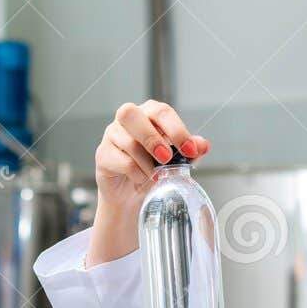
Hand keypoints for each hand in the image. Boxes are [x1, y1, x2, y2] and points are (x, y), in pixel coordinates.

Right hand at [88, 101, 211, 267]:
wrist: (132, 196)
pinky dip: (135, 173)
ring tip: (155, 175)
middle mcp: (127, 119)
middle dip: (152, 138)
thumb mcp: (176, 160)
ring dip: (146, 163)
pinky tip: (141, 178)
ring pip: (127, 141)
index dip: (176, 129)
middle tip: (166, 159)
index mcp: (148, 114)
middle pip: (131, 114)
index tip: (189, 150)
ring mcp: (111, 135)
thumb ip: (189, 151)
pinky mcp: (102, 154)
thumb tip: (203, 145)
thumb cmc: (153, 170)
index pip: (161, 111)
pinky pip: (119, 160)